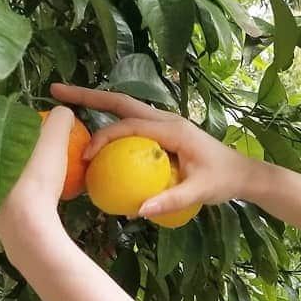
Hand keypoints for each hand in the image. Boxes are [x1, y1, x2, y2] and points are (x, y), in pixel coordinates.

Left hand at [0, 106, 72, 257]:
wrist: (31, 227)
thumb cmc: (32, 179)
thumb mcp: (51, 141)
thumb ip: (57, 121)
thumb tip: (62, 112)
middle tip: (6, 170)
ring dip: (2, 194)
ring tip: (26, 188)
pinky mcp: (4, 231)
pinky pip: (7, 217)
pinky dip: (17, 212)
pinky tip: (36, 207)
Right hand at [49, 83, 261, 215]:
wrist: (243, 173)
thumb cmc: (223, 181)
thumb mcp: (200, 192)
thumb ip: (171, 200)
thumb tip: (138, 210)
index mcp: (173, 129)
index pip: (130, 126)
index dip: (105, 138)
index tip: (87, 157)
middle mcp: (167, 120)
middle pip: (121, 103)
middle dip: (89, 96)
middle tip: (57, 90)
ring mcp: (165, 123)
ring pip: (125, 108)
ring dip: (97, 103)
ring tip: (66, 101)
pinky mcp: (163, 132)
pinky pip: (131, 122)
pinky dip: (110, 120)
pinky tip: (93, 131)